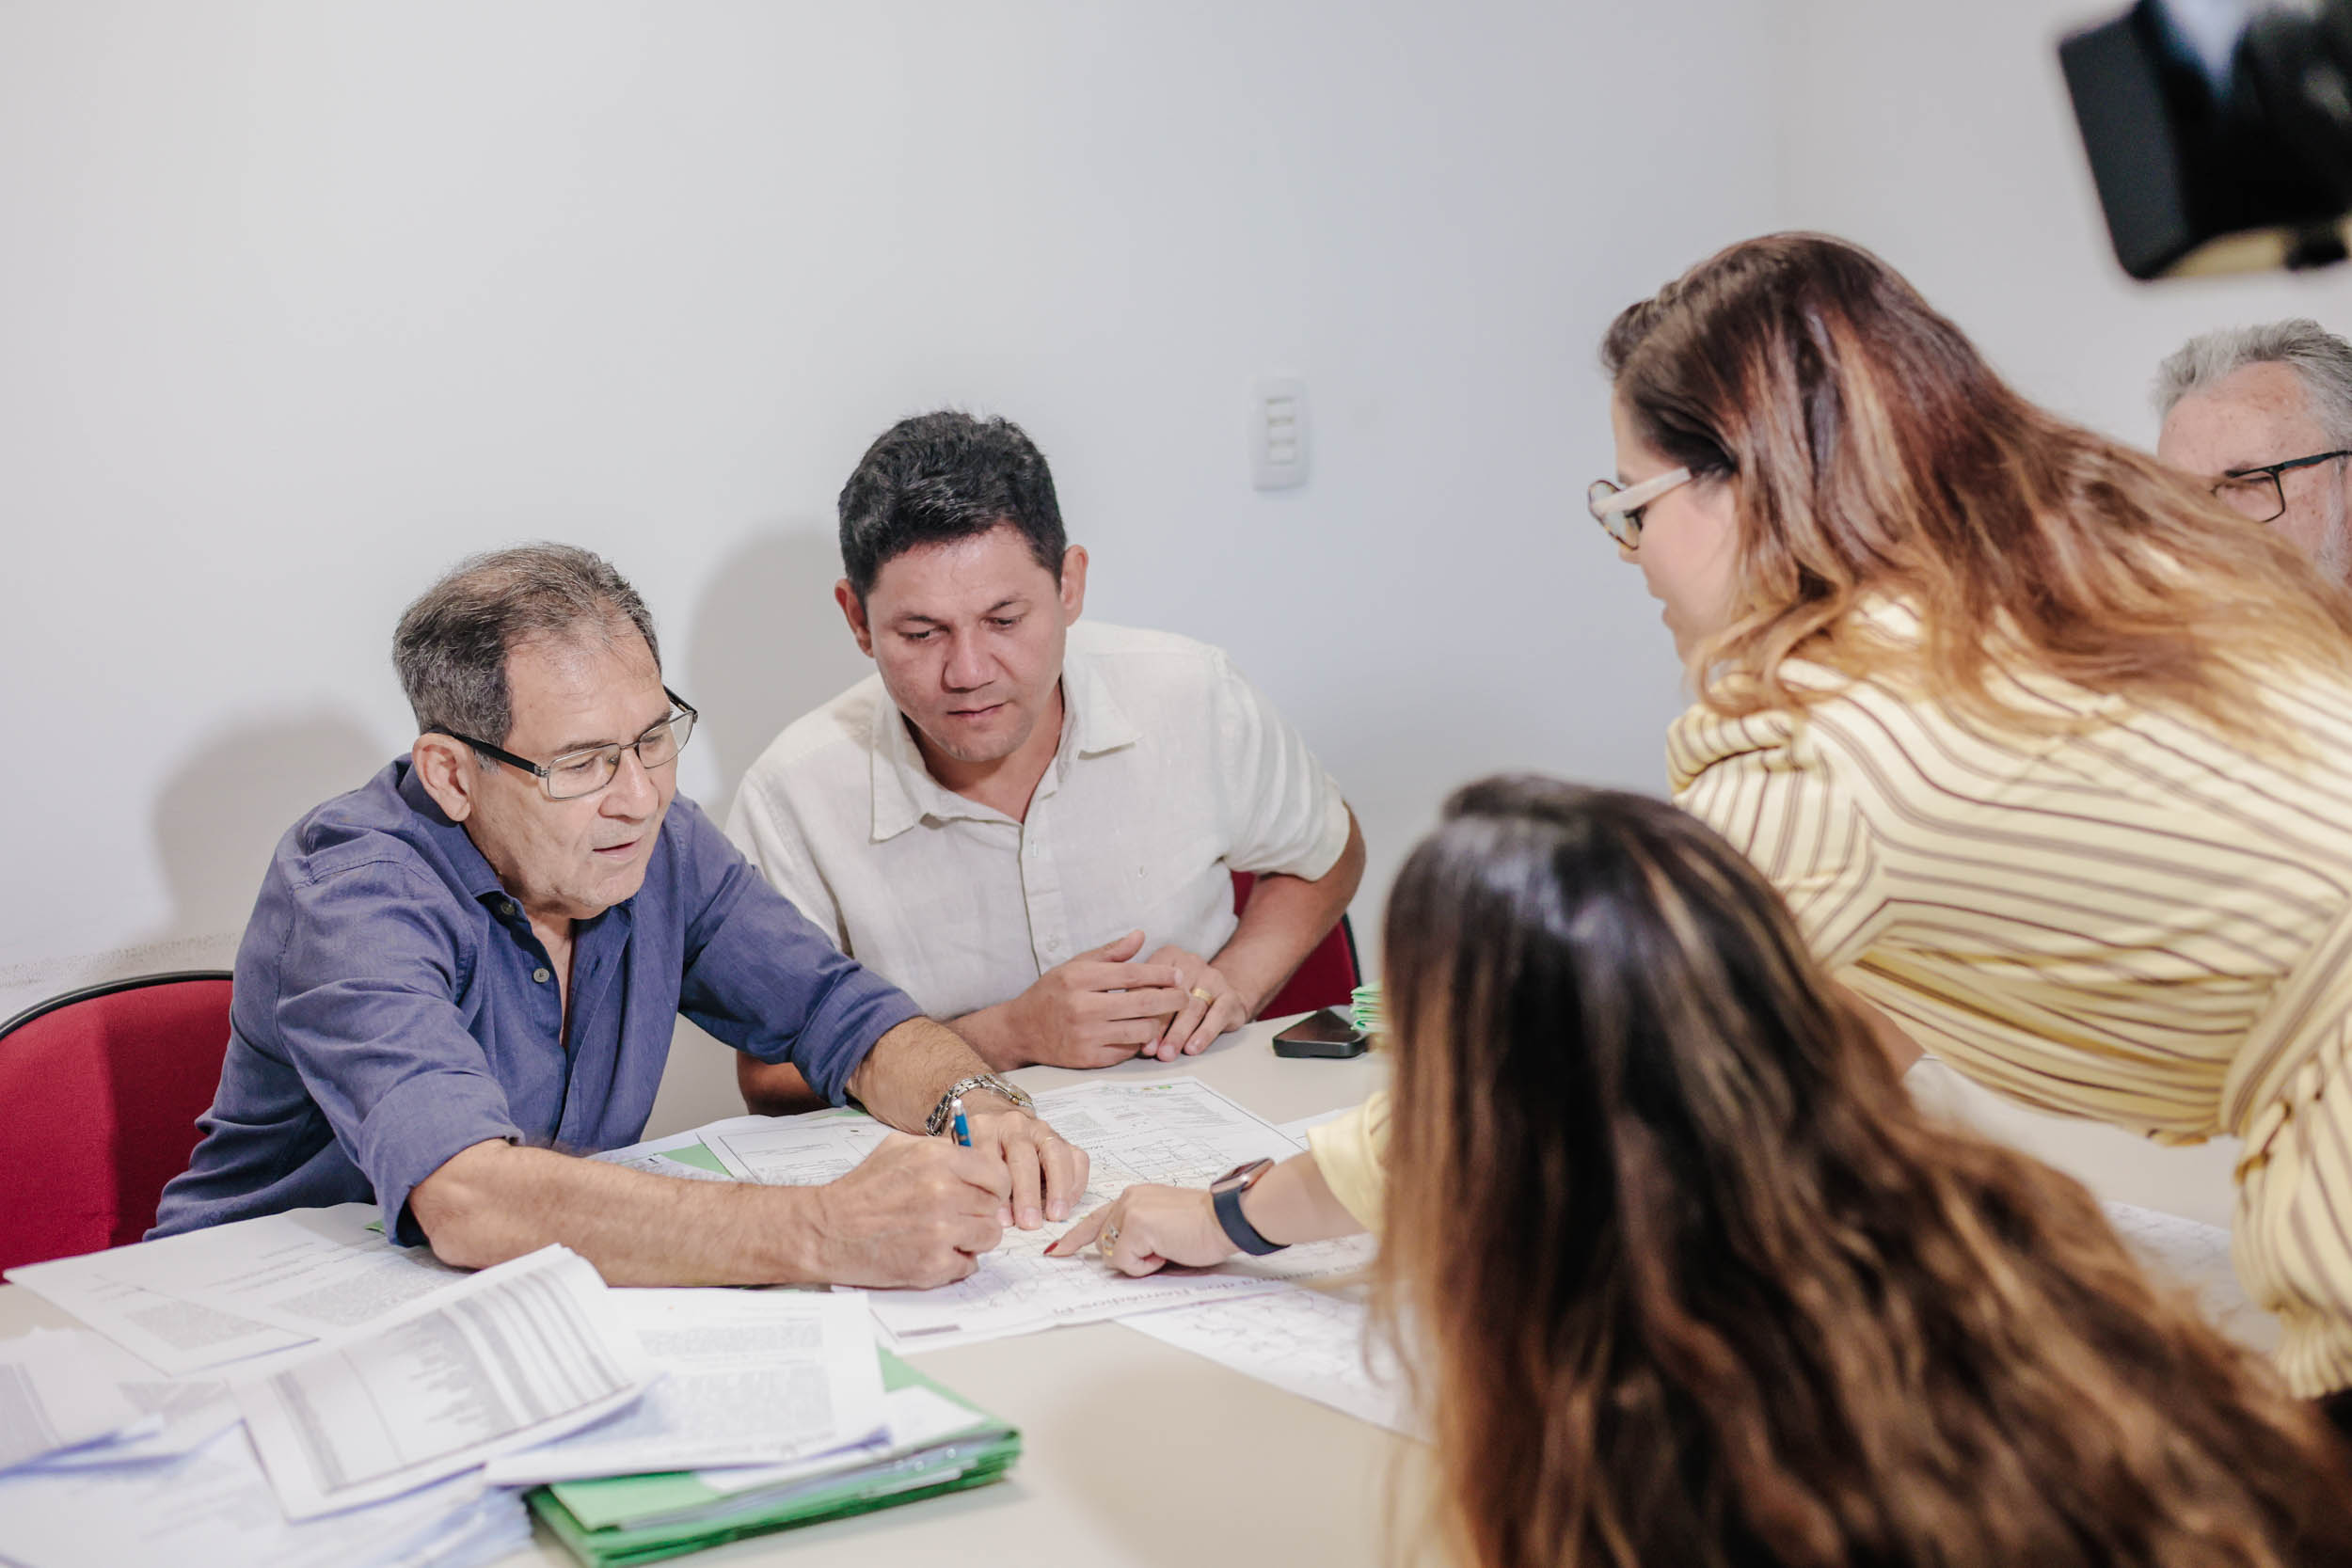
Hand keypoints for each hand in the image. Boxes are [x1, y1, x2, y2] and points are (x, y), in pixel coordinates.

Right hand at [804, 1134, 1008, 1287]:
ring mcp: (940, 1232)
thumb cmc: (861, 1189)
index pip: (998, 1174)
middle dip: (980, 1210)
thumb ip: (941, 1148)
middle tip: (959, 1214)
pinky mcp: (933, 1266)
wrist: (827, 1230)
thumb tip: (975, 1153)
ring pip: (990, 1236)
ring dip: (974, 1237)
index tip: (985, 1191)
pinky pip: (970, 1264)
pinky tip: (935, 1250)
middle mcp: (943, 1194)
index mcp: (938, 1160)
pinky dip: (957, 1261)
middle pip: (994, 1207)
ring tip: (949, 1233)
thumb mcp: (898, 1148)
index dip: (994, 1185)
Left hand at [958, 1099, 1089, 1228]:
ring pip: (1055, 1153)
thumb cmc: (977, 1150)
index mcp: (983, 1128)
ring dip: (1058, 1187)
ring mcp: (1041, 1129)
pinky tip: (1068, 1204)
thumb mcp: (965, 1160)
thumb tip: (987, 1220)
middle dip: (1028, 1192)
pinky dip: (1075, 1182)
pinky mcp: (1061, 1138)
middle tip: (1029, 1223)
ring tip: (1056, 1215)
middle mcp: (1014, 1124)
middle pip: (1023, 1155)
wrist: (995, 1118)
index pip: (990, 1158)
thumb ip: (972, 1182)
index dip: (996, 1191)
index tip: (1002, 1220)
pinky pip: (1076, 1157)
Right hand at [1004, 930, 1187, 1067]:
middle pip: (1142, 1003)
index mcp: (1079, 979)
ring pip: (1140, 1030)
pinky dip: (1138, 1041)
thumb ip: (1110, 953)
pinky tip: (1140, 1032)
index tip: (1178, 975)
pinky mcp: (1089, 1059)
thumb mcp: (1074, 966)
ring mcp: (1086, 1036)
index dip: (1160, 974)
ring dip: (1157, 1022)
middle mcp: (1082, 1007)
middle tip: (1185, 996)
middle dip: (1171, 999)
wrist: (1022, 1030)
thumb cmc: (1052, 994)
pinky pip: (1128, 1051)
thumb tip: (1140, 935)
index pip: (1131, 974)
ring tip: (1162, 1015)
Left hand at [1045, 1183, 1235, 1275]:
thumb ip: (1139, 1232)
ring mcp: (1128, 1211)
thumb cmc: (1204, 1226)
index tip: (1056, 1250)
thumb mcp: (1163, 1225)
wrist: (1226, 1219)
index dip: (1075, 1238)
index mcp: (1134, 1197)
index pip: (1096, 1219)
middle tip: (1161, 1251)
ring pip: (1112, 1254)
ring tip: (1168, 1247)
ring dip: (1140, 1261)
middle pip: (1102, 1242)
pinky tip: (1168, 1250)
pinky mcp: (1134, 1227)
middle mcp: (1126, 1199)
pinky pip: (1126, 1262)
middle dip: (1128, 1257)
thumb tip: (1120, 1254)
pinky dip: (1146, 1266)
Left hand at [1143, 946, 1251, 1060]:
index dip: (1143, 1008)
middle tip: (1150, 1049)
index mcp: (1169, 956)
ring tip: (1168, 1053)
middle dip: (1160, 1026)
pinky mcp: (1230, 996)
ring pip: (1194, 1007)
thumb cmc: (1182, 995)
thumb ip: (1143, 1001)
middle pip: (1173, 996)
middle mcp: (1191, 963)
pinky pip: (1217, 1015)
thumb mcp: (1159, 990)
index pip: (1152, 981)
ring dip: (1179, 1033)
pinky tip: (1193, 1048)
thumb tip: (1130, 1032)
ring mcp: (1213, 978)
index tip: (1133, 1031)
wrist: (1223, 996)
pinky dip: (1204, 1034)